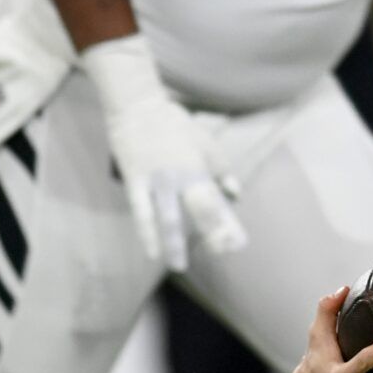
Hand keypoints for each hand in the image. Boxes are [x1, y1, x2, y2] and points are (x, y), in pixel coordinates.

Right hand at [80, 35, 246, 271]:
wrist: (137, 106)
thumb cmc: (174, 124)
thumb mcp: (206, 142)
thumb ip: (222, 169)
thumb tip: (235, 194)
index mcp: (200, 168)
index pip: (218, 201)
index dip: (227, 223)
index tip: (237, 243)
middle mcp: (181, 176)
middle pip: (199, 210)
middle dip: (211, 233)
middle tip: (218, 253)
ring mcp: (157, 180)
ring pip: (168, 217)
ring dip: (175, 243)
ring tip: (178, 266)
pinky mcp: (135, 180)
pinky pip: (141, 212)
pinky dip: (147, 234)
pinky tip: (152, 252)